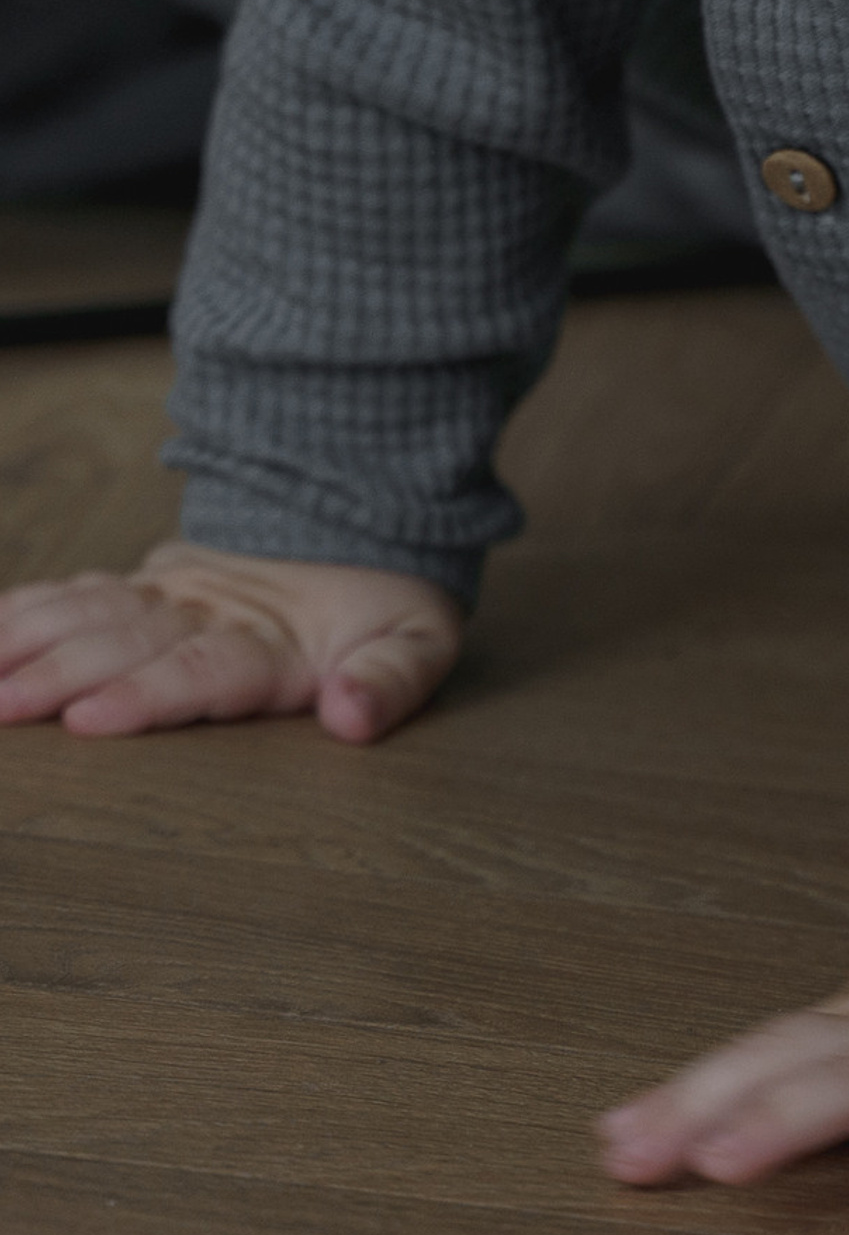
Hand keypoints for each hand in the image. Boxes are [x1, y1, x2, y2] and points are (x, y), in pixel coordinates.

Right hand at [0, 539, 459, 740]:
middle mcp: (206, 612)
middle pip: (124, 644)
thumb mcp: (420, 640)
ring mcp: (167, 594)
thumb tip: (351, 716)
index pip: (201, 670)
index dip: (147, 694)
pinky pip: (72, 593)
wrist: (360, 516)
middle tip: (0, 704)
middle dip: (57, 674)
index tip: (90, 718)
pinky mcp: (141, 583)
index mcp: (271, 640)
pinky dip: (19, 611)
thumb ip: (390, 680)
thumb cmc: (385, 600)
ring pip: (85, 613)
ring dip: (24, 640)